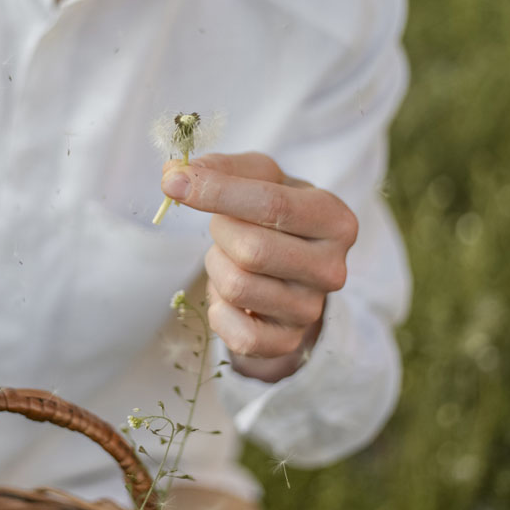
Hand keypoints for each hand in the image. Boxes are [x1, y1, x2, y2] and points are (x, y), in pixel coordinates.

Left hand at [160, 152, 357, 381]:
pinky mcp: (287, 341)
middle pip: (252, 250)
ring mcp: (311, 309)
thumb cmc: (276, 214)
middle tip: (223, 226)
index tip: (174, 182)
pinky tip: (231, 296)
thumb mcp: (262, 178)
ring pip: (237, 287)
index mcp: (335, 219)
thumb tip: (174, 174)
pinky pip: (237, 333)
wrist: (293, 270)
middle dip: (220, 232)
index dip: (217, 191)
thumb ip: (222, 168)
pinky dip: (218, 310)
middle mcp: (332, 268)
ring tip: (230, 258)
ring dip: (217, 266)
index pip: (272, 204)